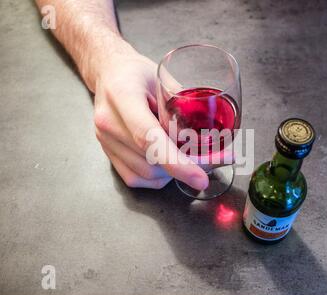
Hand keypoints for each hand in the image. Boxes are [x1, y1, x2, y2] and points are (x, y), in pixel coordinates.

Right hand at [93, 45, 208, 189]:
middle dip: (185, 168)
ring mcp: (105, 140)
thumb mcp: (164, 78)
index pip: (149, 137)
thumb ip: (182, 107)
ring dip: (172, 174)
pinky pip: (134, 178)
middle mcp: (109, 122)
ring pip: (144, 174)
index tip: (201, 177)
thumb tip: (208, 137)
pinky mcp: (107, 153)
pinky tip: (168, 164)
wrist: (107, 74)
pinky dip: (157, 177)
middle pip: (149, 161)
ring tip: (189, 159)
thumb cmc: (137, 72)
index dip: (176, 162)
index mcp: (123, 96)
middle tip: (211, 162)